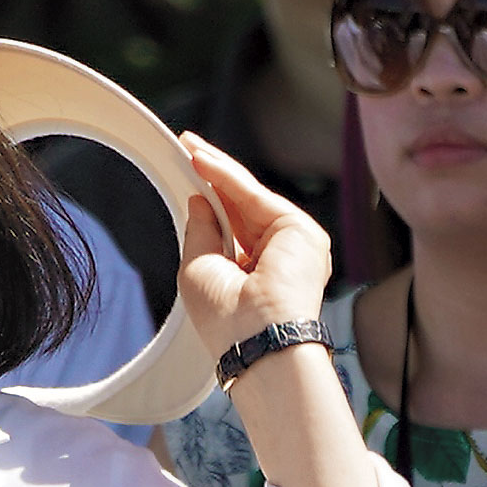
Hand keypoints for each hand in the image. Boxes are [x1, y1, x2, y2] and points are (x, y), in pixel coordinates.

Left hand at [172, 134, 335, 350]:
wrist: (257, 338)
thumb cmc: (226, 320)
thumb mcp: (198, 268)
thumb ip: (201, 231)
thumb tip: (199, 200)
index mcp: (251, 274)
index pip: (230, 228)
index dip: (208, 201)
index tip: (188, 177)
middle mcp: (275, 257)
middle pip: (240, 207)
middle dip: (213, 177)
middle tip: (188, 149)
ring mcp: (290, 243)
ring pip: (247, 196)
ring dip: (217, 170)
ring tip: (190, 149)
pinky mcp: (299, 230)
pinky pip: (253, 194)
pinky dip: (227, 175)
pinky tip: (204, 161)